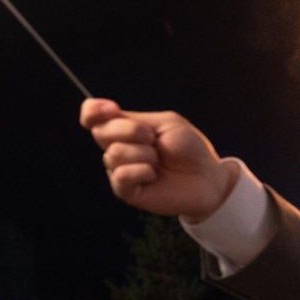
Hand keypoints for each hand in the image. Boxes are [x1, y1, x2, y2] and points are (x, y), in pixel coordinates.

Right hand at [80, 99, 237, 220]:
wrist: (207, 177)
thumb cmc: (190, 149)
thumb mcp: (165, 123)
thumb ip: (134, 119)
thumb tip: (107, 115)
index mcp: (125, 128)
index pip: (93, 116)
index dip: (93, 110)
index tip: (110, 108)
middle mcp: (119, 148)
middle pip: (100, 131)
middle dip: (129, 130)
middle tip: (153, 138)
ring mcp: (121, 169)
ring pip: (113, 154)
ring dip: (144, 154)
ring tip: (159, 160)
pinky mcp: (127, 191)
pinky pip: (121, 176)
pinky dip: (141, 171)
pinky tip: (154, 175)